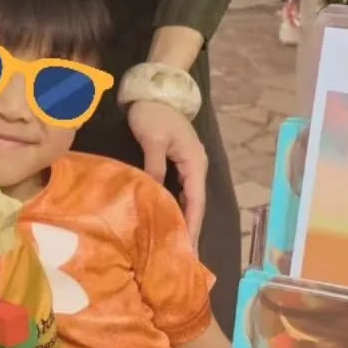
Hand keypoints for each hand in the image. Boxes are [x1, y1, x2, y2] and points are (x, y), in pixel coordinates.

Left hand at [127, 99, 206, 245]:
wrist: (154, 90)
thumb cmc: (154, 113)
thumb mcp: (152, 140)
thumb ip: (154, 167)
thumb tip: (153, 194)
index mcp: (195, 163)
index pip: (195, 202)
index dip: (192, 227)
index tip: (188, 250)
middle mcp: (195, 167)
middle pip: (194, 205)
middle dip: (189, 230)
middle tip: (181, 257)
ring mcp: (187, 165)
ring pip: (186, 199)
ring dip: (181, 220)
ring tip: (173, 245)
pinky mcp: (176, 163)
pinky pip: (177, 190)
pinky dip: (173, 206)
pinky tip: (165, 219)